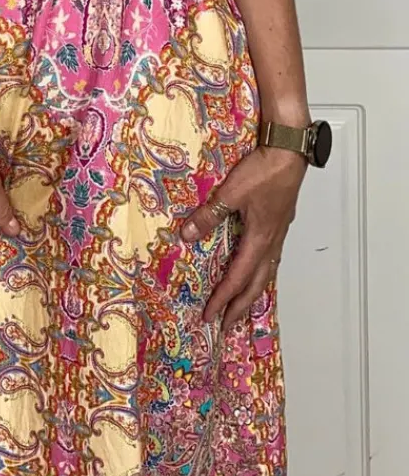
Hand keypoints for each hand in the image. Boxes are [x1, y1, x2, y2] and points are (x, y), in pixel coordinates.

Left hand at [180, 145, 305, 330]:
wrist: (289, 150)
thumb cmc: (263, 170)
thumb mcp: (231, 192)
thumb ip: (209, 215)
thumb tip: (187, 236)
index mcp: (260, 238)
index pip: (238, 278)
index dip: (223, 299)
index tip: (210, 316)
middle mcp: (272, 241)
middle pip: (257, 283)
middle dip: (241, 306)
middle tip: (227, 324)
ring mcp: (279, 232)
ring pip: (267, 272)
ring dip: (253, 291)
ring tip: (242, 306)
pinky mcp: (280, 222)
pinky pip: (271, 257)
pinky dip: (261, 272)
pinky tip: (255, 270)